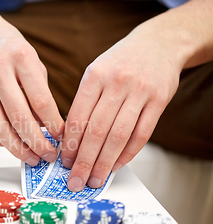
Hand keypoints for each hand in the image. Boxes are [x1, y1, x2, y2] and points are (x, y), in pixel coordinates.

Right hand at [0, 0, 64, 165]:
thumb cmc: (2, 41)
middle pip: (19, 117)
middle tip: (48, 155)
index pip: (41, 100)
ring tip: (29, 157)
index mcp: (20, 56)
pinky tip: (4, 143)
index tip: (62, 137)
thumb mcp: (28, 54)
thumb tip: (48, 123)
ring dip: (15, 147)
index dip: (54, 124)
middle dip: (36, 142)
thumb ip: (38, 87)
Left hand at [61, 23, 182, 191]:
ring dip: (105, 163)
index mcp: (94, 77)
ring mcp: (139, 92)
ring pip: (119, 136)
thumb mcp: (95, 72)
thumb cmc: (119, 62)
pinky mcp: (159, 100)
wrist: (159, 43)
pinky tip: (116, 165)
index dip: (69, 144)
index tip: (64, 162)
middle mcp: (116, 83)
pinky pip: (141, 134)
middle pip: (97, 131)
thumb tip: (70, 139)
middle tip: (76, 180)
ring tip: (95, 179)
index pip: (77, 117)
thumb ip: (84, 102)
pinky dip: (128, 153)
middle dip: (84, 160)